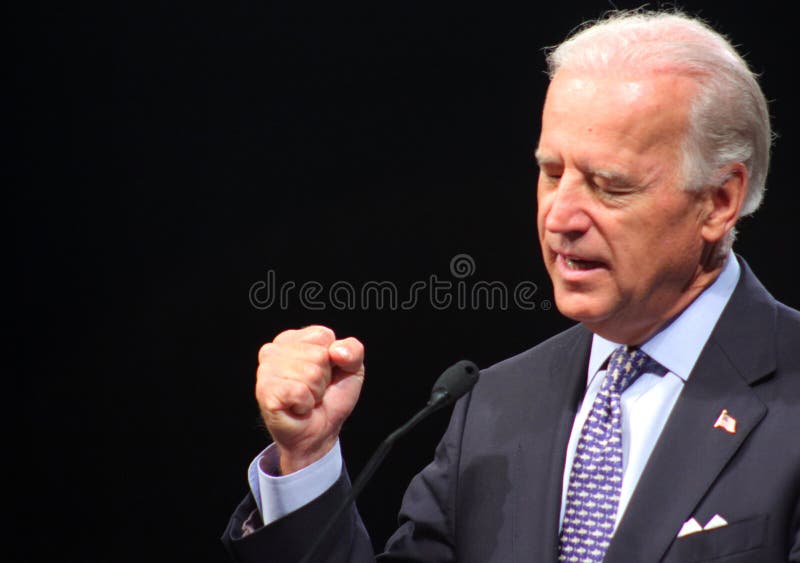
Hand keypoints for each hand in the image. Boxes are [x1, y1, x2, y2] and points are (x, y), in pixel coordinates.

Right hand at [256, 325, 364, 473]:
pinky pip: (298, 391)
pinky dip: (305, 403)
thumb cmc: (330, 399)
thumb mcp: (352, 369)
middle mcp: (275, 350)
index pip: (323, 335)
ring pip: (310, 373)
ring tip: (305, 398)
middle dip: (323, 378)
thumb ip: (353, 350)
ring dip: (315, 392)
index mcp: (294, 339)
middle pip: (318, 355)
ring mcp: (266, 370)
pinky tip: (297, 407)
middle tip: (314, 390)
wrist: (320, 432)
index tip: (325, 373)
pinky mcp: (264, 391)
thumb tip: (337, 351)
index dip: (333, 358)